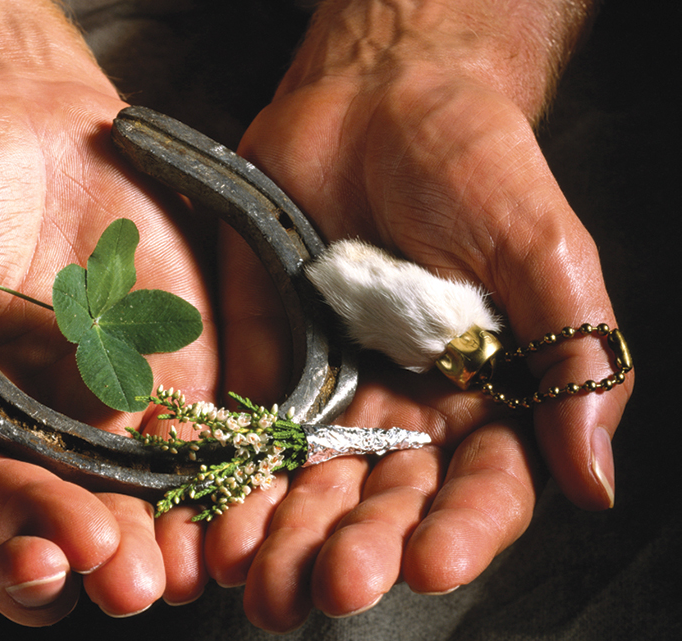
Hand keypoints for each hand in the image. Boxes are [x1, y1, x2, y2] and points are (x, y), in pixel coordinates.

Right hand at [0, 73, 219, 623]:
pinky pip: (208, 424)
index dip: (17, 532)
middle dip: (105, 553)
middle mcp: (41, 427)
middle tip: (130, 578)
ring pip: (150, 490)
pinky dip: (229, 462)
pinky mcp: (176, 362)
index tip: (52, 549)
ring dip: (175, 532)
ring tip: (193, 563)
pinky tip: (245, 488)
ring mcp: (115, 399)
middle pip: (77, 514)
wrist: (21, 115)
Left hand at [209, 1, 632, 629]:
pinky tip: (216, 523)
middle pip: (385, 504)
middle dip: (359, 549)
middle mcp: (407, 414)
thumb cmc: (476, 165)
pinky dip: (231, 479)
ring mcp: (332, 393)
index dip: (462, 532)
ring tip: (265, 581)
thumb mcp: (542, 252)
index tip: (433, 563)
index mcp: (485, 401)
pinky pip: (246, 430)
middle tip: (331, 587)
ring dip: (288, 537)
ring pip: (310, 487)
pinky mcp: (267, 362)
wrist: (377, 100)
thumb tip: (593, 480)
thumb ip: (571, 360)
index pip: (481, 490)